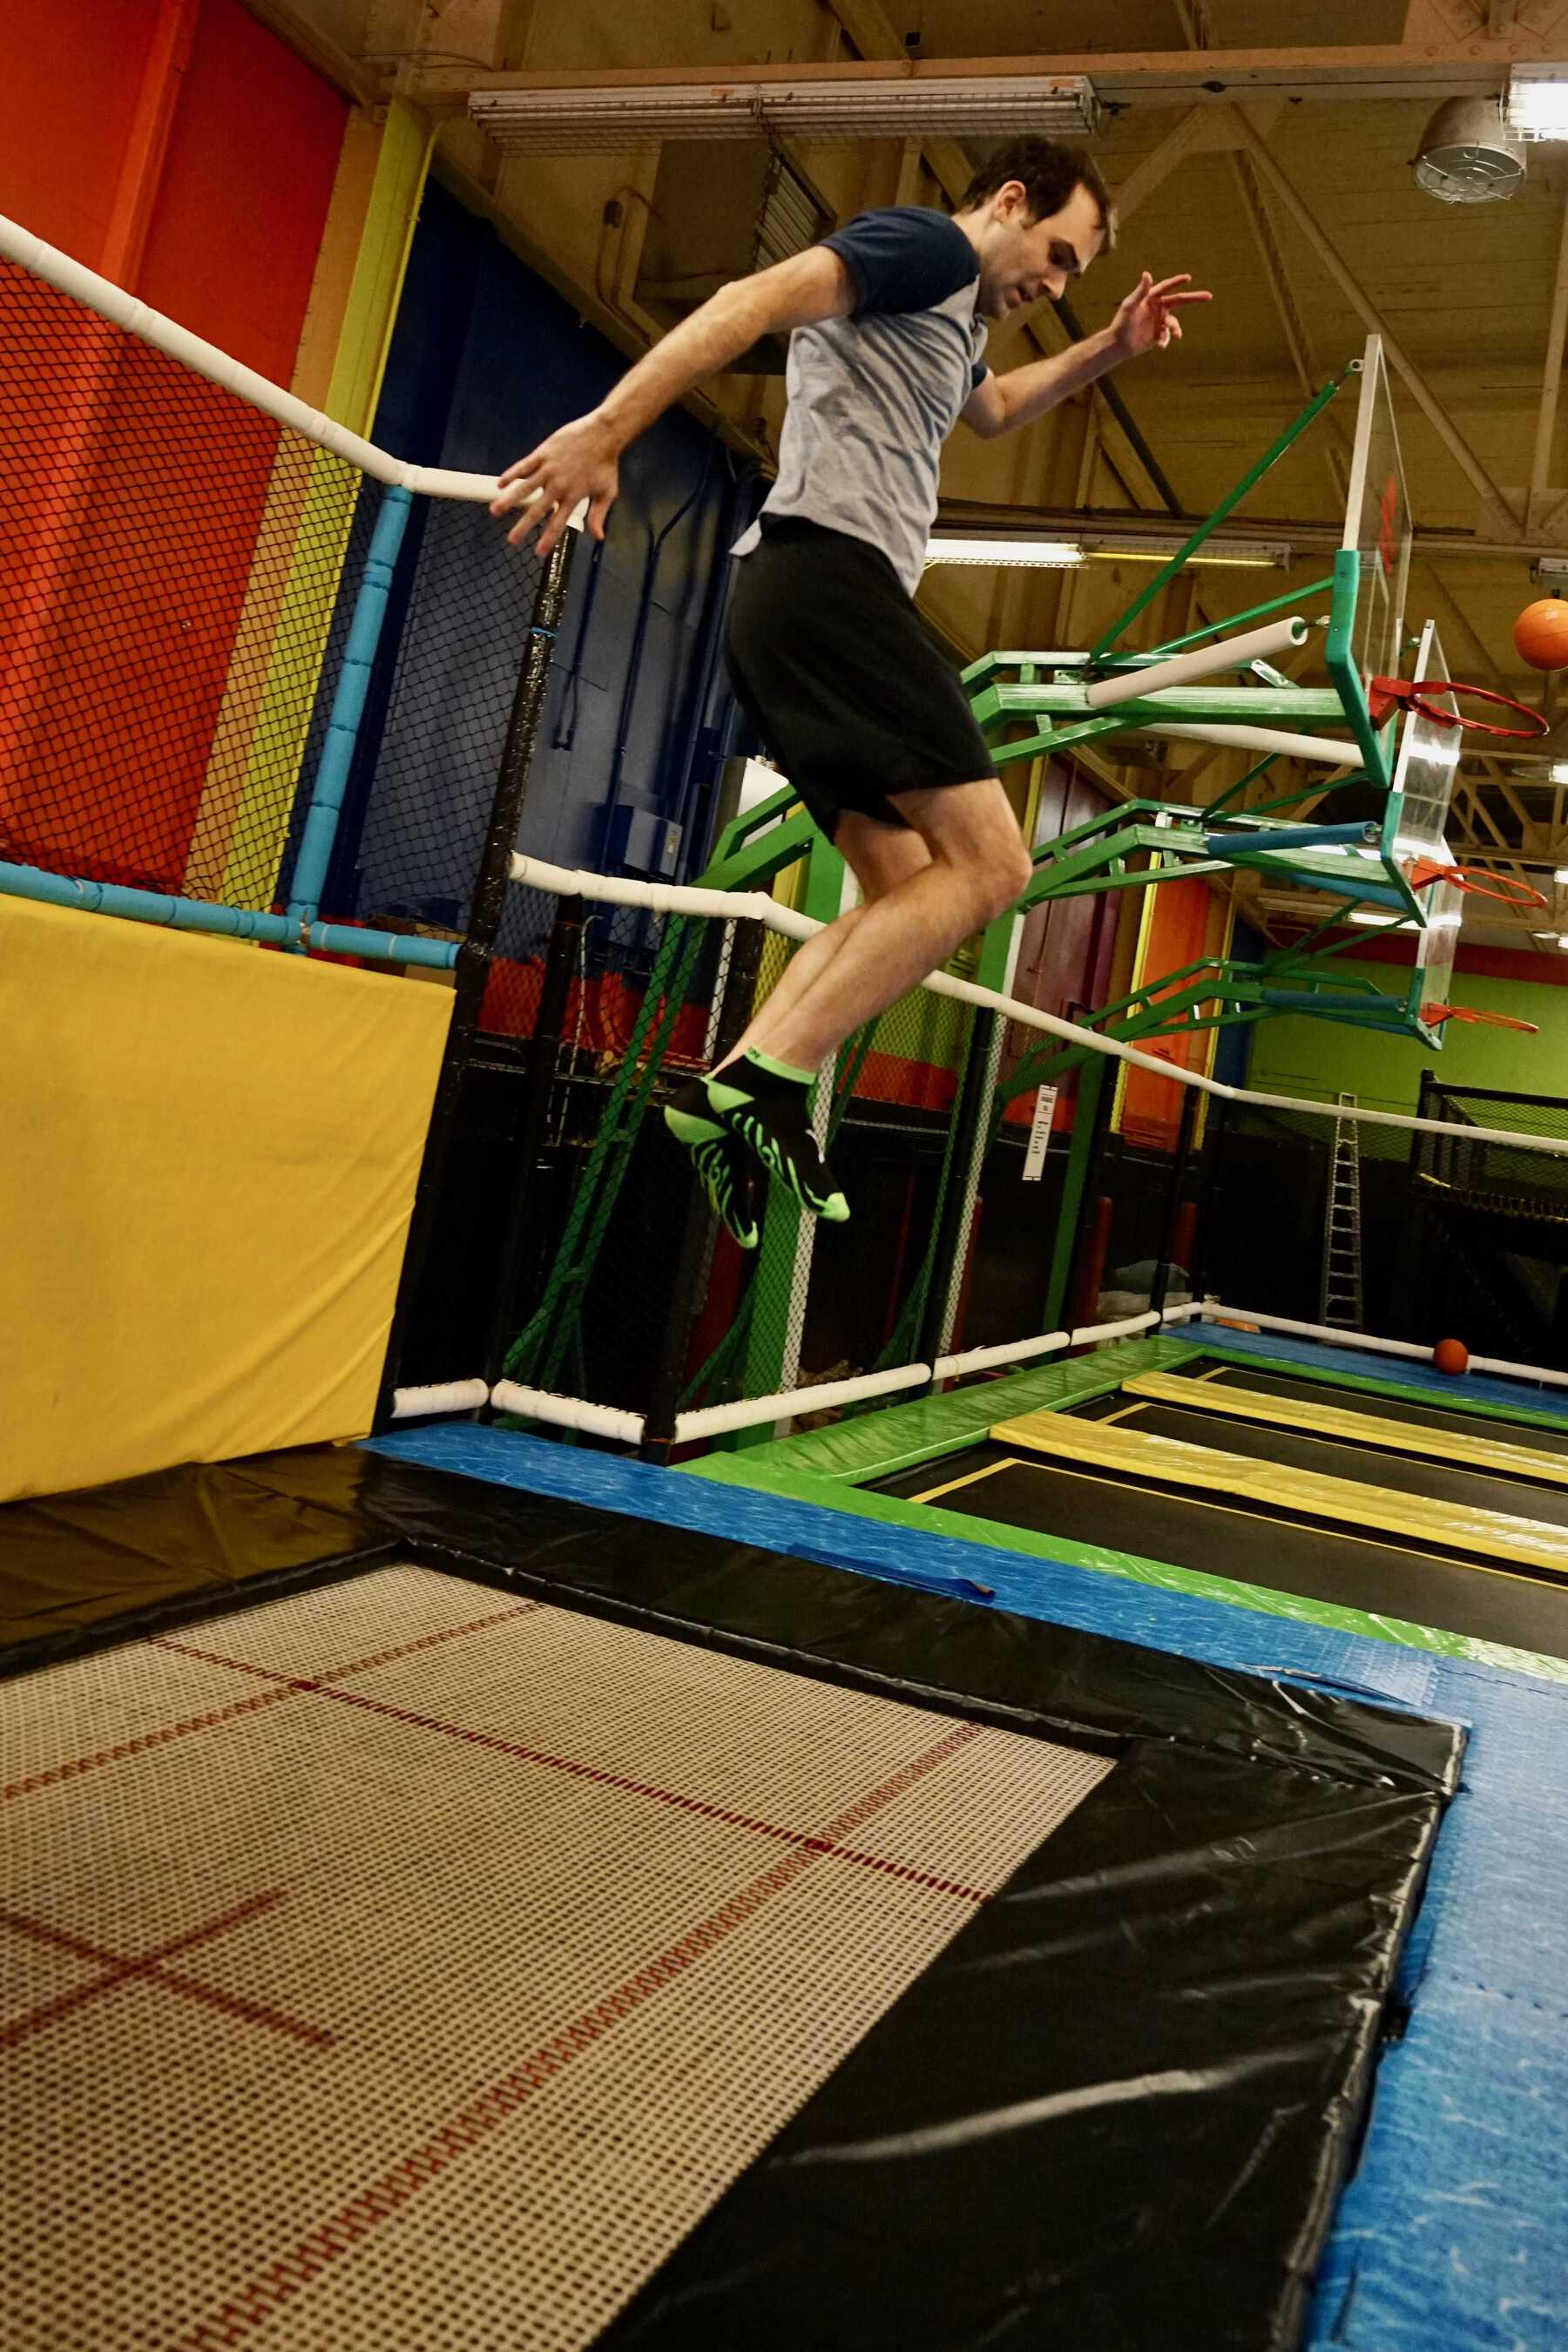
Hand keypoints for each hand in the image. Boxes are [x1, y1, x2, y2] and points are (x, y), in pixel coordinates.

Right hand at [490, 411, 619, 554]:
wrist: (603, 434)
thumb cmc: (606, 465)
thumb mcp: (607, 493)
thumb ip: (599, 515)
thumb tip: (598, 537)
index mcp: (573, 497)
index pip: (557, 523)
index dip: (548, 539)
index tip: (538, 553)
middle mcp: (558, 485)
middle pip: (537, 510)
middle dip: (523, 527)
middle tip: (512, 540)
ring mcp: (548, 469)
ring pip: (524, 487)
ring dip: (509, 500)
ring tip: (495, 511)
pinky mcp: (543, 454)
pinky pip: (523, 466)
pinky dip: (511, 474)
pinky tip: (499, 484)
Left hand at [1107, 271, 1211, 360]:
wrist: (1119, 344)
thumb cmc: (1122, 322)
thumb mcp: (1130, 305)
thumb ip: (1141, 291)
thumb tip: (1147, 273)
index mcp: (1152, 297)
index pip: (1167, 287)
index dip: (1177, 282)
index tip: (1188, 278)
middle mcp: (1158, 307)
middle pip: (1180, 300)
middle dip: (1194, 298)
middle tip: (1209, 296)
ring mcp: (1160, 320)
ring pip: (1174, 323)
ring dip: (1176, 329)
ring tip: (1177, 336)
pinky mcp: (1159, 333)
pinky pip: (1167, 336)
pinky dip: (1165, 340)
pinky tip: (1160, 345)